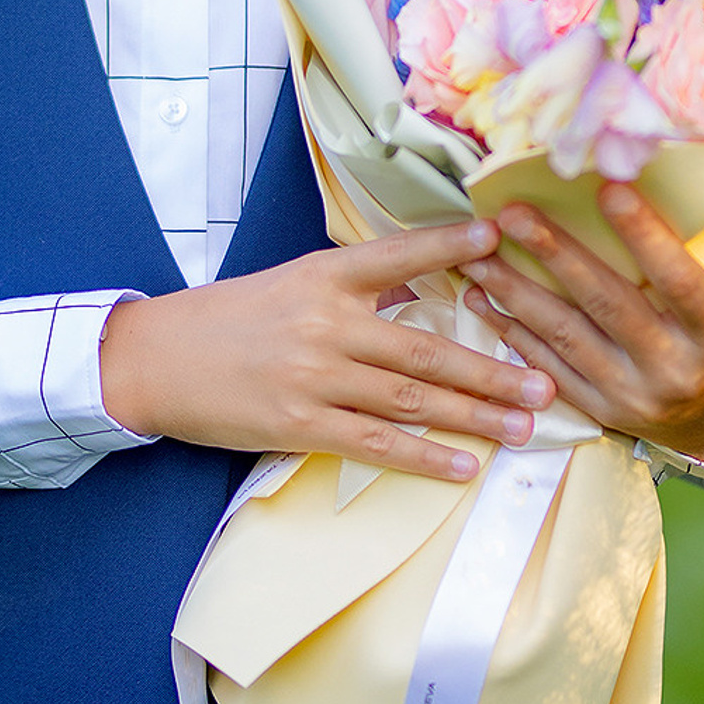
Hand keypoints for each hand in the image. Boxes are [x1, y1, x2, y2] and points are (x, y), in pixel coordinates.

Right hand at [99, 221, 557, 482]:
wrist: (156, 360)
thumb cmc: (227, 320)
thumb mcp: (290, 283)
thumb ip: (354, 286)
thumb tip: (420, 286)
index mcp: (323, 276)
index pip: (398, 254)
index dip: (449, 246)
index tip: (497, 237)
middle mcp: (325, 322)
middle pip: (426, 348)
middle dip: (493, 368)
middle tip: (547, 380)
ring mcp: (314, 376)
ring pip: (411, 399)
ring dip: (475, 415)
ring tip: (524, 425)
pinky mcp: (299, 424)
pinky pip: (375, 444)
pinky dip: (424, 457)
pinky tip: (464, 466)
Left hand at [458, 168, 703, 465]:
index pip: (682, 283)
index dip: (647, 238)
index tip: (610, 188)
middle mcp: (675, 371)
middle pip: (608, 307)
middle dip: (557, 256)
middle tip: (512, 211)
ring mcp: (632, 395)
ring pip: (565, 337)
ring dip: (516, 292)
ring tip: (476, 250)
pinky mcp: (599, 409)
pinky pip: (547, 368)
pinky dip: (511, 332)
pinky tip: (479, 296)